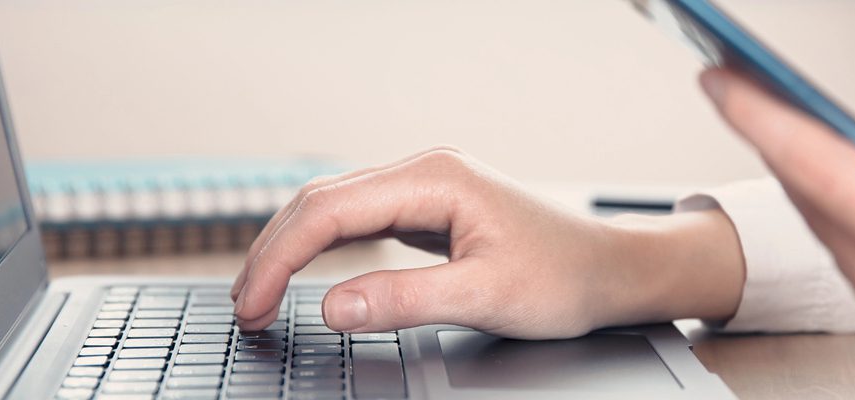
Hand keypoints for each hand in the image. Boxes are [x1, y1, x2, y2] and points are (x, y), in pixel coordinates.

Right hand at [229, 147, 744, 339]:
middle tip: (243, 309)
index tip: (253, 306)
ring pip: (335, 208)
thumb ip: (405, 300)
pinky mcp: (430, 209)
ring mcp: (426, 188)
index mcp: (435, 179)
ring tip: (258, 294)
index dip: (279, 259)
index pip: (329, 210)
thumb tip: (331, 306)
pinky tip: (306, 273)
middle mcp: (425, 172)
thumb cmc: (564, 278)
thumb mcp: (485, 297)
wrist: (611, 270)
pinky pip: (359, 221)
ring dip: (292, 247)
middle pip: (321, 201)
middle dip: (273, 252)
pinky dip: (323, 248)